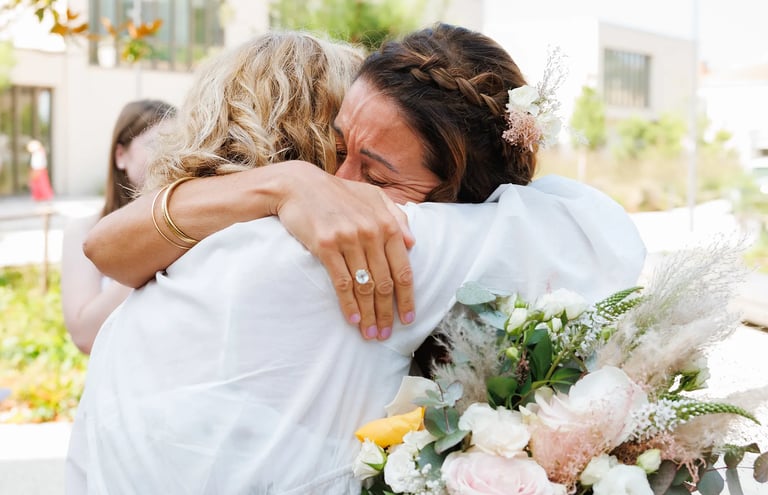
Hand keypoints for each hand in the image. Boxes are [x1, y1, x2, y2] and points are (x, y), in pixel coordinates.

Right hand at [273, 162, 414, 339]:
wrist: (298, 185)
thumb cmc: (337, 192)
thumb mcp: (372, 196)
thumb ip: (396, 215)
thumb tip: (413, 242)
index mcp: (387, 223)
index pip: (403, 269)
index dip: (407, 298)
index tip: (408, 319)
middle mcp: (371, 233)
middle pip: (385, 283)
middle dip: (387, 313)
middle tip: (386, 334)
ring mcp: (348, 240)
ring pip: (364, 287)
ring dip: (368, 315)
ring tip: (370, 334)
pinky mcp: (326, 246)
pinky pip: (341, 283)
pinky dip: (348, 304)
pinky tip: (352, 320)